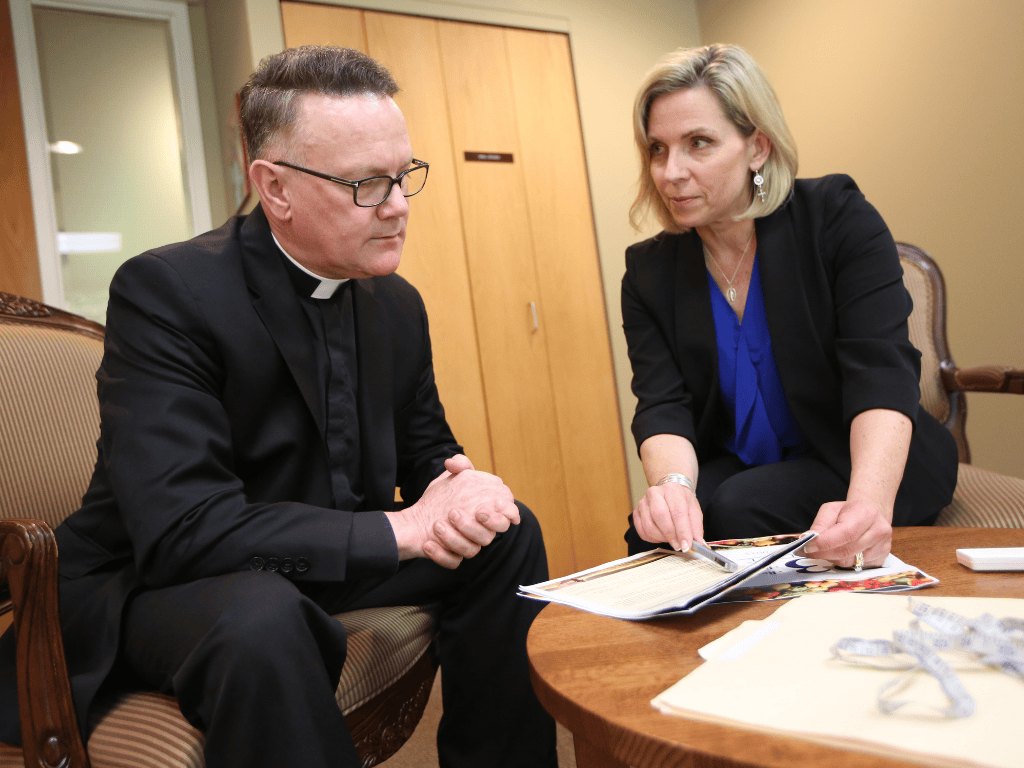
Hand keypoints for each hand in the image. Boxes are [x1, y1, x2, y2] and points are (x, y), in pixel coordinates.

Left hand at [386, 455, 519, 568]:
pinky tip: (428, 544)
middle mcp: (480, 532)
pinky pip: (452, 562)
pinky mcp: (452, 557)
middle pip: (489, 536)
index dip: (500, 514)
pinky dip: (440, 554)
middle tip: (454, 513)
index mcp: (487, 513)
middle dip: (473, 527)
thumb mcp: (450, 477)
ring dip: (453, 538)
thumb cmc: (441, 498)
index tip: (481, 509)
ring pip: (471, 551)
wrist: (417, 519)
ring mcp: (467, 546)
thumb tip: (453, 463)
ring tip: (436, 525)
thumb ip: (460, 465)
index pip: (506, 516)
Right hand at [632, 481, 703, 550]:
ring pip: (649, 525)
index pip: (677, 511)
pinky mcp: (636, 512)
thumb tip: (699, 544)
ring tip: (671, 539)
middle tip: (678, 546)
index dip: (682, 531)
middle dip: (670, 535)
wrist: (669, 493)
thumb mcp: (694, 511)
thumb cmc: (682, 503)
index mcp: (672, 490)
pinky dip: (653, 539)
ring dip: (661, 538)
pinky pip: (642, 531)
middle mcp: (655, 493)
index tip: (686, 546)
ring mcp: (643, 502)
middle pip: (659, 515)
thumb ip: (696, 528)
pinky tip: (661, 536)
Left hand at [802, 499, 891, 567]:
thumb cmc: (849, 512)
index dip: (825, 543)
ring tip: (827, 550)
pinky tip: (842, 553)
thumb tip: (809, 540)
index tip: (808, 547)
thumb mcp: (831, 510)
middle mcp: (879, 531)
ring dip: (833, 558)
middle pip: (847, 551)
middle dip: (824, 554)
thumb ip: (820, 524)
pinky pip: (857, 568)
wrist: (871, 515)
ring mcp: (883, 547)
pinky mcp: (882, 560)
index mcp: (867, 513)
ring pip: (850, 562)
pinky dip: (845, 562)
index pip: (846, 533)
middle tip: (809, 552)